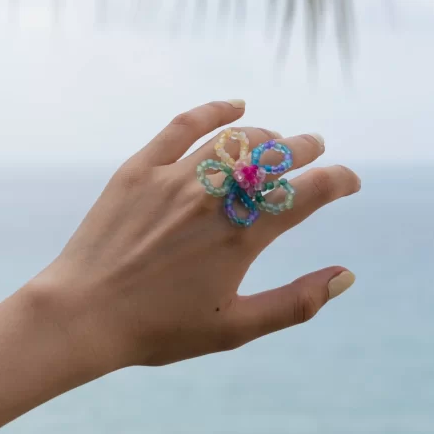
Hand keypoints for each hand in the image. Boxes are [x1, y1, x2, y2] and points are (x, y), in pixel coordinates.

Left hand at [31, 100, 359, 371]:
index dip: (338, 181)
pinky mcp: (141, 168)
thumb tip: (347, 275)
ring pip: (235, 139)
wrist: (82, 315)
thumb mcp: (237, 328)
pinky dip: (214, 111)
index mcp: (241, 238)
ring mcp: (176, 178)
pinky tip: (234, 105)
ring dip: (266, 135)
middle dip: (305, 148)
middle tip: (316, 147)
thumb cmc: (160, 328)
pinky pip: (183, 126)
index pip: (307, 194)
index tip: (350, 179)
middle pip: (275, 157)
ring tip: (276, 140)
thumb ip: (297, 302)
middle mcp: (214, 199)